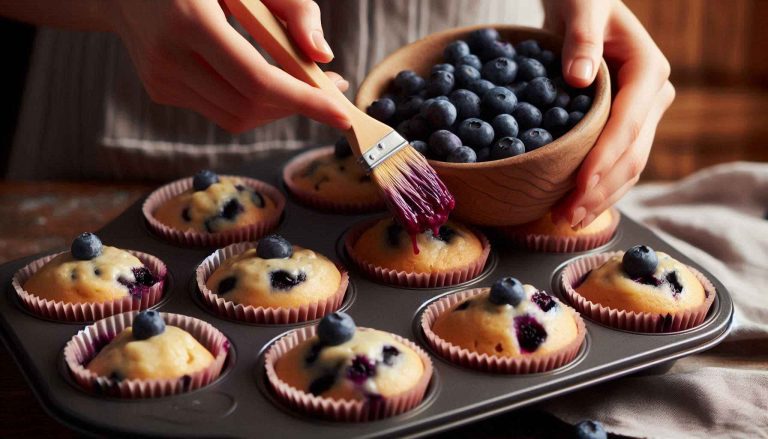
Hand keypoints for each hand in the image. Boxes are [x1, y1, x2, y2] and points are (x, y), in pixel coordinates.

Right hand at [103, 0, 350, 132]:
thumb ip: (293, 7)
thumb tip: (322, 56)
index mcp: (190, 20)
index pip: (257, 80)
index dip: (304, 101)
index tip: (341, 113)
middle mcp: (168, 56)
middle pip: (250, 105)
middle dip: (298, 106)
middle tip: (331, 90)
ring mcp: (160, 78)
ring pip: (235, 117)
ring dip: (277, 109)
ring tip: (303, 86)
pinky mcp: (159, 89)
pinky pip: (218, 110)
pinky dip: (249, 102)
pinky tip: (259, 79)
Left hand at [543, 0, 674, 226]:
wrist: (583, 4)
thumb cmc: (582, 0)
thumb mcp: (582, 8)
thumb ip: (582, 38)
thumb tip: (579, 77)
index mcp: (648, 71)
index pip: (629, 123)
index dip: (605, 157)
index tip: (580, 183)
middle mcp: (652, 98)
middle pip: (632, 154)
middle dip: (601, 189)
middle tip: (567, 214)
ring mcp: (641, 115)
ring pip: (629, 166)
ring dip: (601, 197)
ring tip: (568, 219)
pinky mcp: (624, 127)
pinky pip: (617, 164)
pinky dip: (598, 188)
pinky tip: (575, 205)